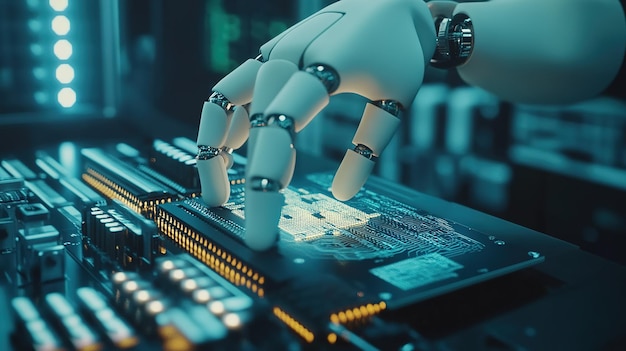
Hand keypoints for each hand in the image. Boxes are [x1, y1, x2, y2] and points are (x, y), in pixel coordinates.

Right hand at [196, 0, 436, 249]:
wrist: (391, 1)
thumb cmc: (399, 50)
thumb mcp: (397, 99)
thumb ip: (368, 147)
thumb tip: (343, 194)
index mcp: (327, 65)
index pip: (283, 125)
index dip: (268, 177)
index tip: (264, 225)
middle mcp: (290, 55)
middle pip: (255, 125)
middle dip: (251, 184)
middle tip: (257, 232)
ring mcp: (273, 52)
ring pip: (223, 103)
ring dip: (215, 152)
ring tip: (221, 196)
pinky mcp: (267, 55)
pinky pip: (229, 90)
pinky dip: (221, 123)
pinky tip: (227, 153)